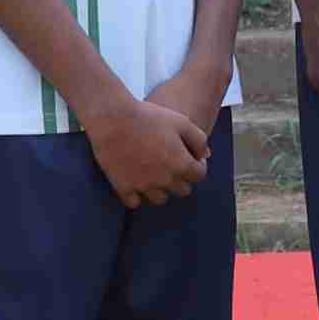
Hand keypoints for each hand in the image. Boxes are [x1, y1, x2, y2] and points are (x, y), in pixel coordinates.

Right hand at [84, 86, 212, 207]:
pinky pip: (135, 202)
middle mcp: (165, 180)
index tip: (189, 157)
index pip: (199, 176)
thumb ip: (199, 140)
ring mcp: (143, 186)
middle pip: (182, 190)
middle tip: (171, 163)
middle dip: (181, 178)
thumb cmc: (148, 117)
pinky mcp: (123, 187)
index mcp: (181, 164)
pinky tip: (135, 181)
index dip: (197, 165)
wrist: (113, 118)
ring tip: (154, 174)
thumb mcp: (181, 121)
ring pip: (160, 199)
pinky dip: (137, 195)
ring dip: (161, 189)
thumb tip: (205, 155)